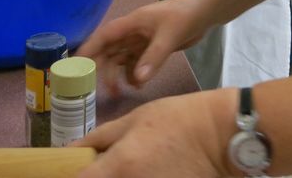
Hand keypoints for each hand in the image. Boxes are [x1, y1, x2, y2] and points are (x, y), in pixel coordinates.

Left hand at [75, 90, 233, 177]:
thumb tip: (71, 150)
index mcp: (120, 166)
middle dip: (99, 177)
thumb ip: (101, 137)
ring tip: (134, 164)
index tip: (75, 169)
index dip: (72, 175)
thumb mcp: (135, 118)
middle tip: (103, 167)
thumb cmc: (176, 119)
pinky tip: (151, 170)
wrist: (220, 135)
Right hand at [77, 0, 208, 95]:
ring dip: (118, 74)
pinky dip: (134, 74)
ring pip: (122, 59)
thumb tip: (137, 80)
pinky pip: (136, 63)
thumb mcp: (169, 36)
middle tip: (96, 87)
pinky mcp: (152, 48)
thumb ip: (153, 57)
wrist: (205, 12)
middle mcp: (132, 32)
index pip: (104, 35)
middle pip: (109, 49)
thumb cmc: (184, 16)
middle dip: (101, 67)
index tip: (75, 64)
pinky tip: (137, 85)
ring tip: (118, 92)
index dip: (89, 48)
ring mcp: (141, 40)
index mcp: (131, 23)